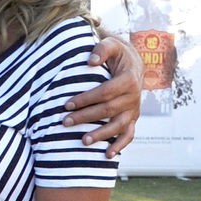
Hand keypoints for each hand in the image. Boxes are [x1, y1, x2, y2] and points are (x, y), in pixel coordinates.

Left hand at [64, 35, 142, 157]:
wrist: (134, 62)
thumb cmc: (118, 53)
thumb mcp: (112, 44)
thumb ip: (102, 48)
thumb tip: (91, 61)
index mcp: (129, 78)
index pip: (105, 92)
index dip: (86, 99)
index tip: (67, 105)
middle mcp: (134, 96)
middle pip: (109, 110)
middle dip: (86, 117)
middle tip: (65, 122)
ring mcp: (134, 109)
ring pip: (119, 125)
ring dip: (102, 135)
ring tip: (83, 141)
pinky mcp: (133, 118)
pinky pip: (129, 135)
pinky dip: (120, 146)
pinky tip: (107, 155)